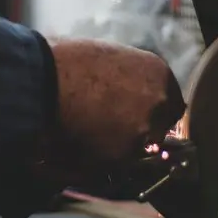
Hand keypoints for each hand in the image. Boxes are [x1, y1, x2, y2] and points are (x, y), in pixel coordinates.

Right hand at [38, 39, 184, 182]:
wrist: (46, 79)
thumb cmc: (71, 60)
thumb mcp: (112, 56)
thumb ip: (132, 76)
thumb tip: (129, 88)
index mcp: (158, 73)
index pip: (171, 102)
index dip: (153, 110)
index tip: (138, 113)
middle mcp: (159, 102)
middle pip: (159, 126)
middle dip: (140, 129)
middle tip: (112, 125)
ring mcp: (143, 130)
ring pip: (138, 147)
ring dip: (121, 145)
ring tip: (92, 133)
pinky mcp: (122, 155)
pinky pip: (117, 162)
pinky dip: (103, 157)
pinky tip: (83, 141)